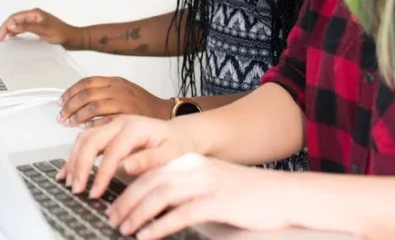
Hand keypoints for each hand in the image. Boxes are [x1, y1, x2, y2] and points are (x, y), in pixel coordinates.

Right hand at [0, 8, 84, 49]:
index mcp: (35, 13)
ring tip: (2, 37)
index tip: (0, 35)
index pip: (15, 17)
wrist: (74, 39)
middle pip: (15, 20)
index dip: (5, 26)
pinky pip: (23, 28)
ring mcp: (36, 22)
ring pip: (18, 24)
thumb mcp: (43, 30)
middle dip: (5, 27)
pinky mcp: (38, 29)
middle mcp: (35, 16)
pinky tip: (13, 37)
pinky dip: (16, 32)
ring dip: (10, 30)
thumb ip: (27, 27)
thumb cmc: (63, 34)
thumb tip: (13, 25)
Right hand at [57, 115, 199, 198]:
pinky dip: (74, 155)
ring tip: (71, 182)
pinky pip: (85, 140)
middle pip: (91, 140)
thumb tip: (127, 166)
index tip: (95, 192)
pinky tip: (68, 170)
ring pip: (84, 138)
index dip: (102, 173)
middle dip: (81, 166)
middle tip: (77, 189)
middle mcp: (120, 123)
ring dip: (74, 160)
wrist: (180, 133)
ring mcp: (112, 125)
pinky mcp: (107, 131)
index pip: (112, 151)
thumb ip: (149, 160)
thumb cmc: (177, 144)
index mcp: (135, 127)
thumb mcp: (170, 153)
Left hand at [58, 76, 171, 126]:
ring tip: (69, 123)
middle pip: (87, 94)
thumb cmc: (143, 106)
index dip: (71, 91)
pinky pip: (106, 119)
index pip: (87, 82)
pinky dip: (93, 124)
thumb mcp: (124, 92)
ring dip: (78, 115)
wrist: (166, 113)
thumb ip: (105, 94)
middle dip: (71, 105)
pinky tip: (85, 129)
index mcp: (116, 81)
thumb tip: (79, 103)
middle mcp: (119, 89)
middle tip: (62, 116)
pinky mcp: (129, 116)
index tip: (61, 101)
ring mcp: (124, 102)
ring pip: (94, 106)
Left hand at [107, 154, 291, 238]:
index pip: (150, 172)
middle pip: (150, 182)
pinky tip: (147, 236)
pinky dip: (159, 226)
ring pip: (160, 196)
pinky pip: (180, 214)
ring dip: (138, 214)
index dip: (128, 189)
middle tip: (112, 219)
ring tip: (125, 228)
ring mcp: (206, 184)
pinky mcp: (217, 202)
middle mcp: (194, 168)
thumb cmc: (246, 194)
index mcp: (190, 162)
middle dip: (126, 202)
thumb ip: (186, 187)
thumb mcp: (211, 182)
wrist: (282, 194)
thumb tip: (156, 202)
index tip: (114, 205)